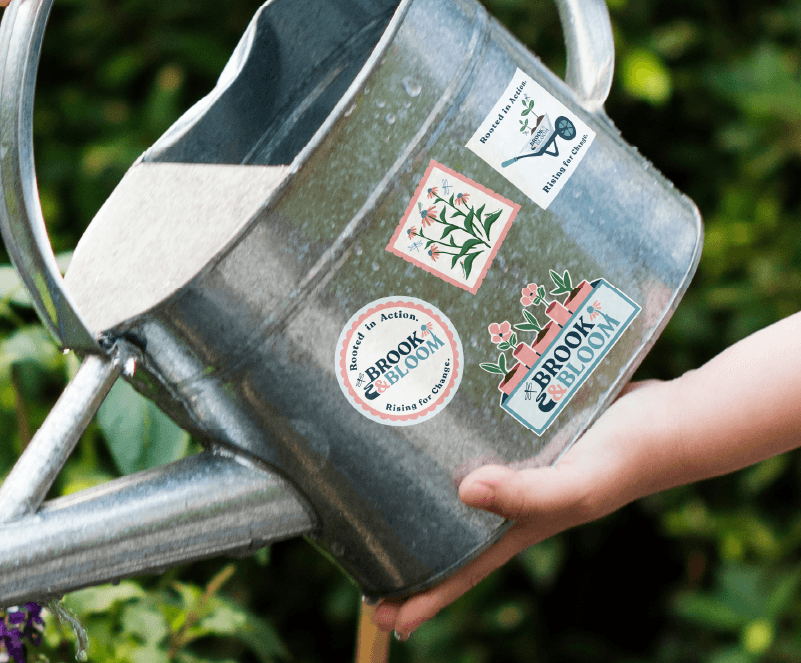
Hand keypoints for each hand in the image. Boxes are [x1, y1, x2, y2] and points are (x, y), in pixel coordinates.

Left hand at [371, 380, 669, 638]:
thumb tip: (465, 492)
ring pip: (461, 486)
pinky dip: (454, 441)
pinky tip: (429, 423)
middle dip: (411, 551)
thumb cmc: (628, 459)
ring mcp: (520, 467)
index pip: (464, 570)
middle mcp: (515, 501)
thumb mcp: (578, 485)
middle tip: (363, 559)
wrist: (670, 417)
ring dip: (426, 493)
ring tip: (382, 489)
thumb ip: (527, 494)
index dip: (426, 597)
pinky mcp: (526, 432)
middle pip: (453, 533)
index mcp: (523, 526)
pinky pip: (479, 442)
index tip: (380, 616)